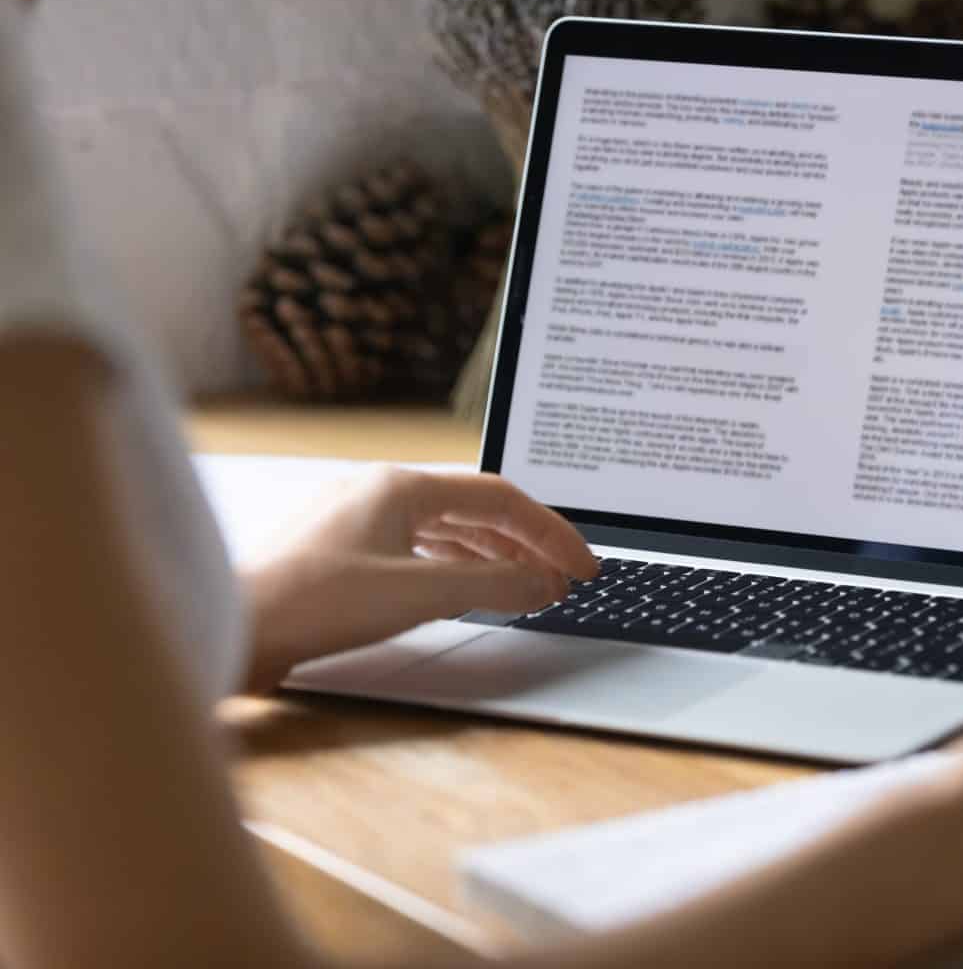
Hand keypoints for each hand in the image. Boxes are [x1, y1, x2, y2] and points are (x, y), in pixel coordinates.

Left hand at [240, 468, 596, 691]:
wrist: (226, 629)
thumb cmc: (309, 603)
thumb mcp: (419, 594)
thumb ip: (492, 585)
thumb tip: (544, 583)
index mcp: (400, 486)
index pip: (500, 498)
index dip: (550, 533)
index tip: (582, 565)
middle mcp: (378, 493)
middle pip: (474, 511)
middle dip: (526, 546)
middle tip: (563, 580)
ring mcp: (355, 522)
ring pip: (445, 532)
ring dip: (493, 558)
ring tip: (528, 588)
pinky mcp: (338, 556)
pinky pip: (416, 551)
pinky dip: (455, 569)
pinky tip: (468, 591)